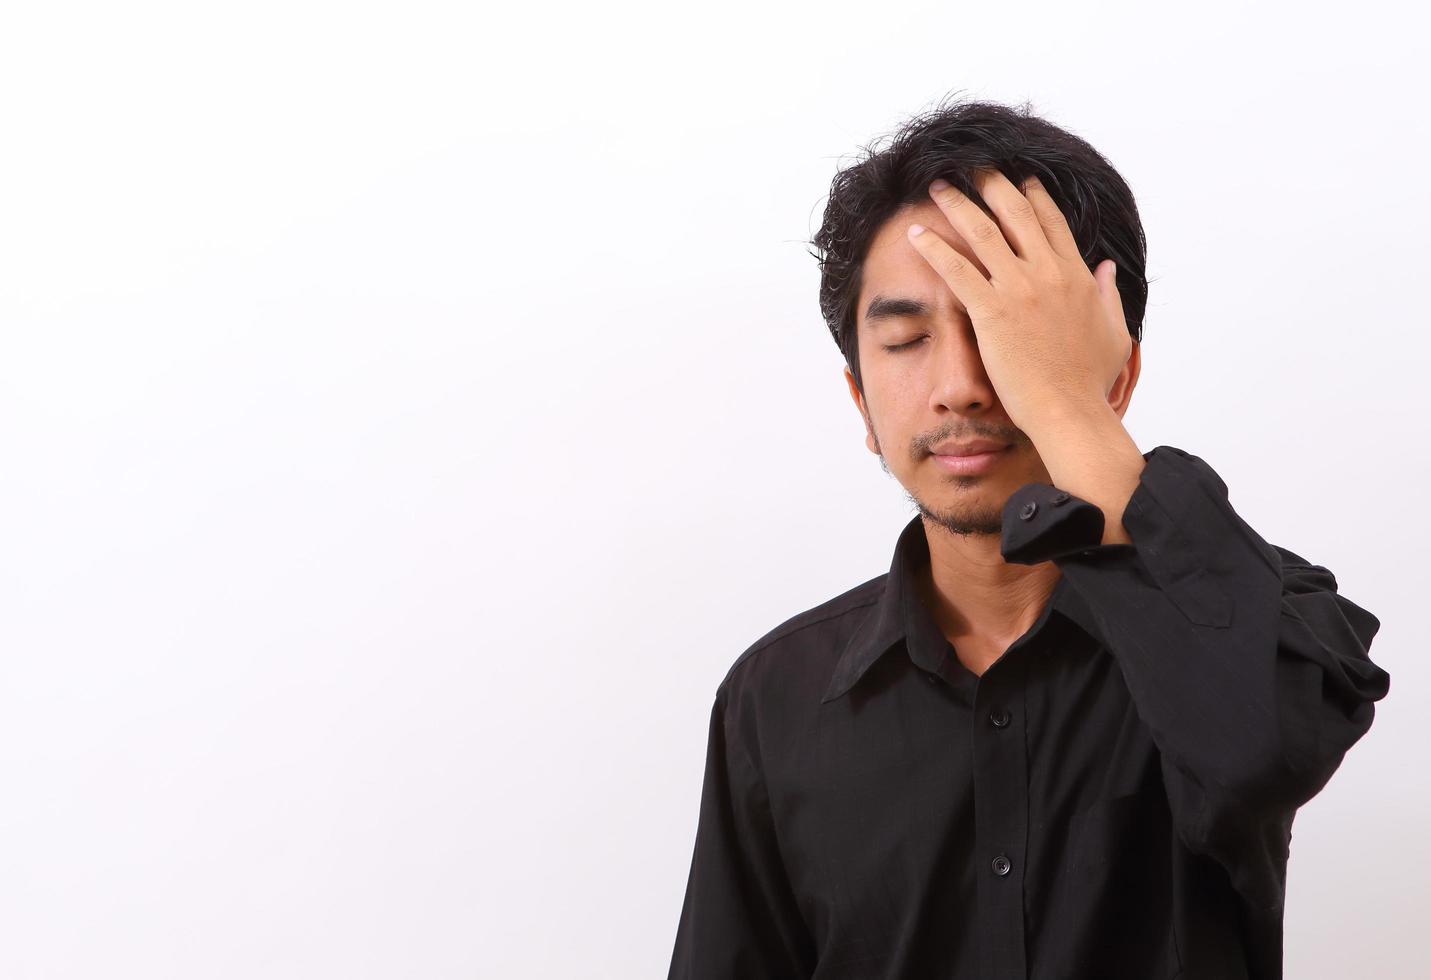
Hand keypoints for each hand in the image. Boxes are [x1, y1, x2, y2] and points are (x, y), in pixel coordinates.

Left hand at [906, 168, 1131, 433]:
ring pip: (981, 232)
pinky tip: (915, 234)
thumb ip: (1108, 295)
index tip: (1019, 177)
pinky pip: (956, 269)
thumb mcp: (1113, 332)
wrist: (1070, 411)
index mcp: (1076, 276)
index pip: (1051, 221)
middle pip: (1014, 213)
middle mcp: (1047, 273)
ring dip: (956, 204)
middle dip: (991, 183)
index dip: (1033, 195)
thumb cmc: (1089, 382)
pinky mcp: (992, 312)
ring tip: (937, 186)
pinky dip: (933, 247)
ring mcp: (1019, 290)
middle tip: (971, 166)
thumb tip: (1106, 268)